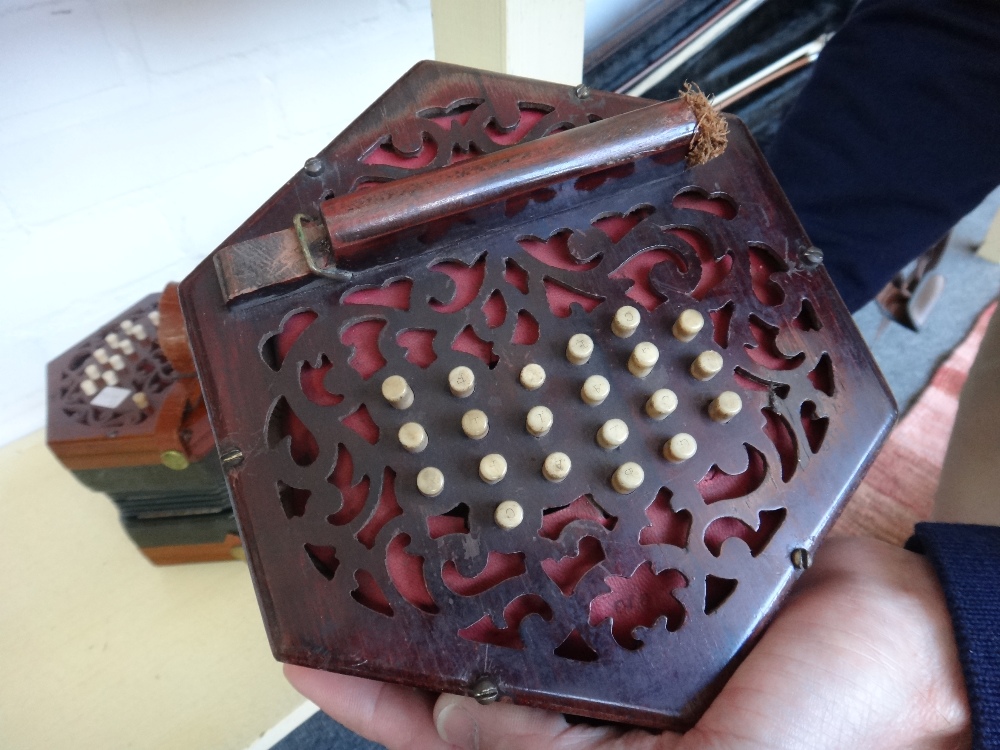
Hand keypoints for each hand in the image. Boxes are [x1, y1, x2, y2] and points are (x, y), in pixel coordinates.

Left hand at [285, 536, 970, 748]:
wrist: (926, 631)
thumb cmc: (844, 723)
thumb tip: (461, 718)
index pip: (451, 732)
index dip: (371, 697)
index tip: (304, 646)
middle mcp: (597, 688)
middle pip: (469, 648)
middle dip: (402, 607)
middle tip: (338, 545)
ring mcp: (623, 619)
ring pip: (514, 580)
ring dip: (459, 543)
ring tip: (399, 488)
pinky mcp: (658, 560)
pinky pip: (576, 528)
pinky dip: (535, 501)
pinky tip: (507, 461)